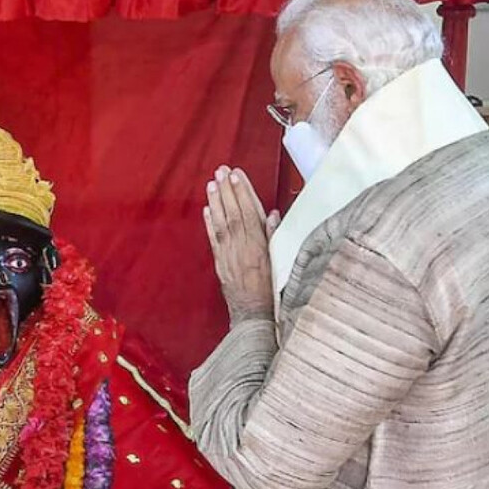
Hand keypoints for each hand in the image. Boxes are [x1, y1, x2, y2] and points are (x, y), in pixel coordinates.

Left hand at [203, 165, 278, 326]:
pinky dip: (209, 224)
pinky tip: (207, 209)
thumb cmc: (273, 291)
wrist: (255, 317)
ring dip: (216, 202)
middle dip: (227, 191)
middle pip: (234, 214)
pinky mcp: (220, 265)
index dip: (243, 193)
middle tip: (221, 171)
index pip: (250, 213)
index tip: (237, 175)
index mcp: (260, 247)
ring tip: (211, 183)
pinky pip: (214, 241)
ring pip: (222, 224)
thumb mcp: (281, 262)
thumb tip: (272, 213)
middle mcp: (243, 249)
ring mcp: (229, 257)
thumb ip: (275, 237)